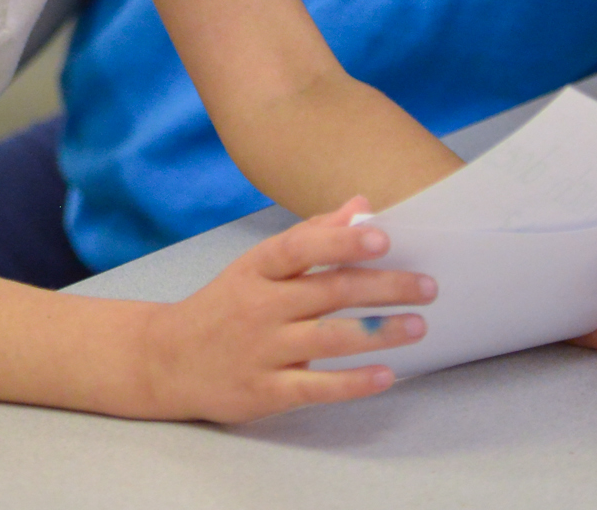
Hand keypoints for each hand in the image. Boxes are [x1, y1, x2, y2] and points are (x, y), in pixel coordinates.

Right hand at [139, 199, 433, 423]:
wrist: (168, 360)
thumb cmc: (225, 306)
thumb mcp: (257, 266)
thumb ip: (311, 236)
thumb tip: (361, 204)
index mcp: (257, 268)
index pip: (299, 247)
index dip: (340, 240)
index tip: (384, 235)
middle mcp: (260, 306)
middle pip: (328, 292)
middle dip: (383, 287)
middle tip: (428, 285)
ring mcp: (263, 350)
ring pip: (330, 338)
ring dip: (379, 331)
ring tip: (419, 325)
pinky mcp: (267, 391)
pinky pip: (317, 387)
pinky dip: (354, 382)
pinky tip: (387, 374)